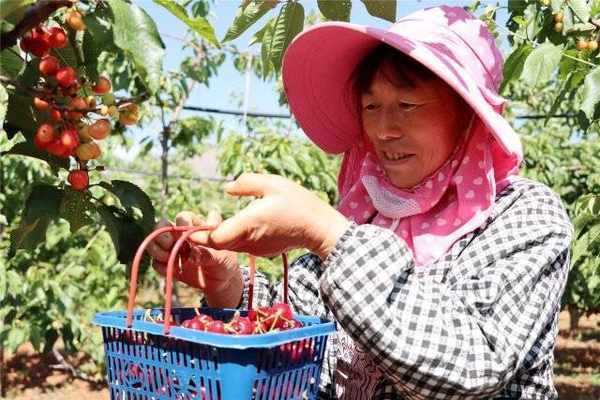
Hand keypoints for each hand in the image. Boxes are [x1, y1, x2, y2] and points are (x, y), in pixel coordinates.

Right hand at [147, 211, 242, 306]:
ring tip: (168, 259)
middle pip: (161, 226)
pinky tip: (173, 271)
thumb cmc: (225, 262)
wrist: (221, 281)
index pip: (183, 217)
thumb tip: (194, 253)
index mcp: (196, 226)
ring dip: (157, 250)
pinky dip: (161, 266)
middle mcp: (181, 235)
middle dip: (161, 235)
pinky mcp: (169, 265)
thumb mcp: (222, 258)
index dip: (181, 223)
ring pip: (154, 243)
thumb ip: (209, 254)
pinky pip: (156, 263)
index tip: (184, 234)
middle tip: (168, 245)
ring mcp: (173, 250)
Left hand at [192, 173, 349, 259]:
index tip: (191, 223)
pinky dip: (234, 238)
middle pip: (217, 244)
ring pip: (228, 246)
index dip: (199, 233)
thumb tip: (227, 189)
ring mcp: (255, 249)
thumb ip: (246, 183)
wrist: (319, 229)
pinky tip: (238, 224)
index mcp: (248, 224)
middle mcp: (248, 241)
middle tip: (192, 222)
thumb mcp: (272, 183)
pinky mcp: (261, 251)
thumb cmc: (298, 203)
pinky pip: (241, 245)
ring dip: (218, 236)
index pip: (214, 237)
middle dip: (203, 235)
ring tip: (211, 221)